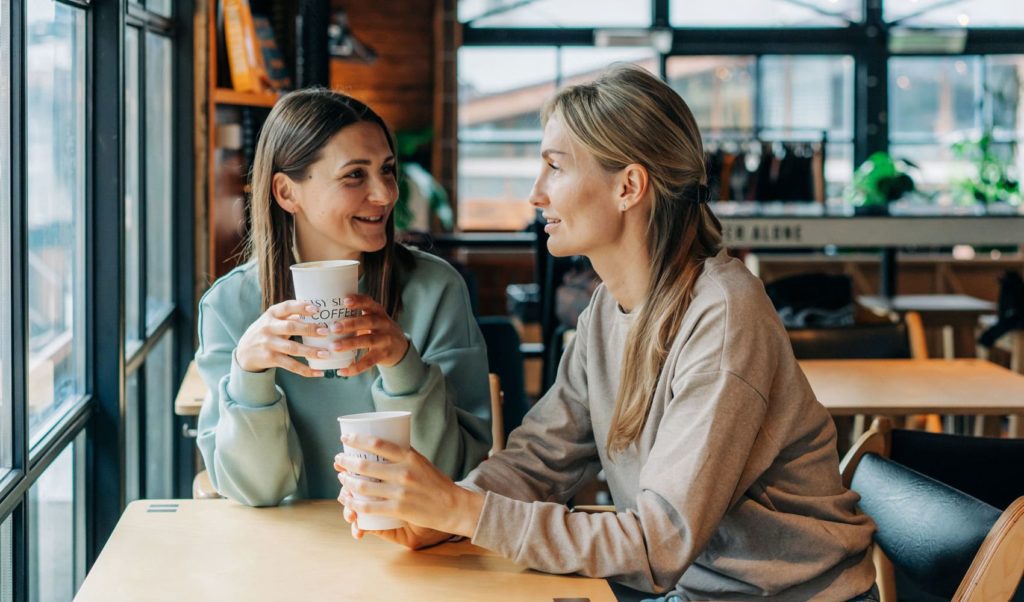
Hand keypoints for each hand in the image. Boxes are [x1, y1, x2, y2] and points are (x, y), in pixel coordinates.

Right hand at [236, 300, 328, 376]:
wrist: (244, 352)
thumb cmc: (266, 331)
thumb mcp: (273, 319)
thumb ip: (290, 315)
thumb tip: (317, 311)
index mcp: (271, 314)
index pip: (286, 307)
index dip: (301, 307)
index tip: (317, 309)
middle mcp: (268, 328)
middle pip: (291, 327)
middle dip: (309, 329)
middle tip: (326, 332)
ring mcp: (269, 344)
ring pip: (292, 349)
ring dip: (310, 352)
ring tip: (326, 354)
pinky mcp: (271, 359)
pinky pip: (290, 365)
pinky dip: (305, 370)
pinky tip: (318, 372)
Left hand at [331, 294, 409, 376]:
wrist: (400, 347)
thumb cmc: (378, 330)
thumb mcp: (373, 319)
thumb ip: (356, 316)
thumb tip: (326, 315)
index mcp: (378, 313)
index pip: (370, 303)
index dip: (359, 301)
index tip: (345, 300)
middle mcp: (384, 324)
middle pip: (368, 322)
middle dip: (351, 324)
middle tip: (333, 327)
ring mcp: (385, 340)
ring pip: (368, 340)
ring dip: (350, 343)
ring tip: (334, 347)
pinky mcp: (384, 355)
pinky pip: (368, 361)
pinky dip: (355, 367)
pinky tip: (342, 370)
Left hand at [333, 434, 483, 538]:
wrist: (454, 506)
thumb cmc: (437, 483)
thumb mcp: (422, 462)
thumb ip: (404, 454)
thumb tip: (383, 446)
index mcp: (409, 457)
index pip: (378, 444)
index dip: (357, 440)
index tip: (345, 438)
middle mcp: (403, 472)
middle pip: (365, 465)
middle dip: (346, 461)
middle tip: (339, 459)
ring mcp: (400, 492)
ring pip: (363, 486)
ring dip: (347, 482)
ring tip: (341, 478)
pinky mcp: (398, 509)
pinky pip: (369, 507)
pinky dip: (354, 504)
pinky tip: (347, 500)